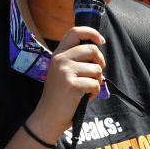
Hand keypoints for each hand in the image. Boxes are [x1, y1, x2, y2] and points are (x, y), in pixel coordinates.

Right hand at [27, 26, 105, 141]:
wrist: (48, 115)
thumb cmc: (59, 94)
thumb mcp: (61, 71)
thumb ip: (74, 59)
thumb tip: (97, 51)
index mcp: (58, 54)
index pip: (76, 32)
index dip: (92, 33)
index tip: (101, 41)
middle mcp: (60, 59)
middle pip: (92, 50)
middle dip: (100, 62)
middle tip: (96, 74)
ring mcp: (65, 72)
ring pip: (96, 69)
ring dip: (97, 81)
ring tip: (87, 89)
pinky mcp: (72, 85)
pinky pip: (95, 84)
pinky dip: (94, 93)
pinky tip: (85, 97)